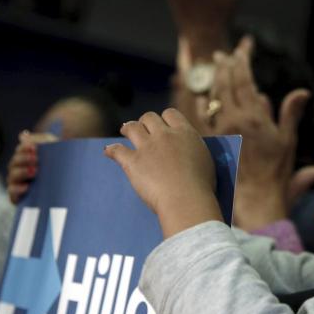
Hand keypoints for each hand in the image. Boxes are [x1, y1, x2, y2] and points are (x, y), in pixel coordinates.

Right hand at [6, 131, 58, 204]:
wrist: (72, 191)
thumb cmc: (63, 167)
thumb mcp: (57, 150)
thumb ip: (44, 140)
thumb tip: (22, 134)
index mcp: (28, 157)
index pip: (20, 150)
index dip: (25, 148)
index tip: (35, 148)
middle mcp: (20, 170)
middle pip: (15, 162)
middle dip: (24, 159)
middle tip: (36, 159)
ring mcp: (18, 184)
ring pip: (13, 175)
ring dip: (22, 172)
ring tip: (35, 171)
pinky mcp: (18, 197)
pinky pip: (12, 192)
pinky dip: (17, 189)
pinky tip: (27, 187)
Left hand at [104, 109, 221, 237]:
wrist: (186, 199)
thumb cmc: (201, 185)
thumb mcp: (205, 160)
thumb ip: (192, 149)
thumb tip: (186, 149)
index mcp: (185, 133)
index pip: (171, 114)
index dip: (165, 119)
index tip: (164, 126)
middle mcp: (164, 135)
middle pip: (149, 117)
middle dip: (146, 122)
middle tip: (145, 130)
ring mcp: (147, 147)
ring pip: (132, 127)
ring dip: (128, 128)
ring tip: (126, 131)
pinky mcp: (132, 162)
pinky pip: (117, 150)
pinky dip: (111, 150)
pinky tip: (108, 151)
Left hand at [196, 37, 311, 229]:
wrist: (255, 197)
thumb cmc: (275, 171)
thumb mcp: (287, 140)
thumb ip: (290, 112)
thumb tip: (301, 91)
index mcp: (253, 116)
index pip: (244, 80)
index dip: (242, 61)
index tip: (242, 48)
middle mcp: (233, 119)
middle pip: (225, 83)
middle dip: (225, 65)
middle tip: (222, 54)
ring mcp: (219, 130)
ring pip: (213, 97)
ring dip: (214, 80)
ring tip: (215, 68)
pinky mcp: (211, 141)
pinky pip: (204, 116)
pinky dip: (204, 103)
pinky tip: (204, 97)